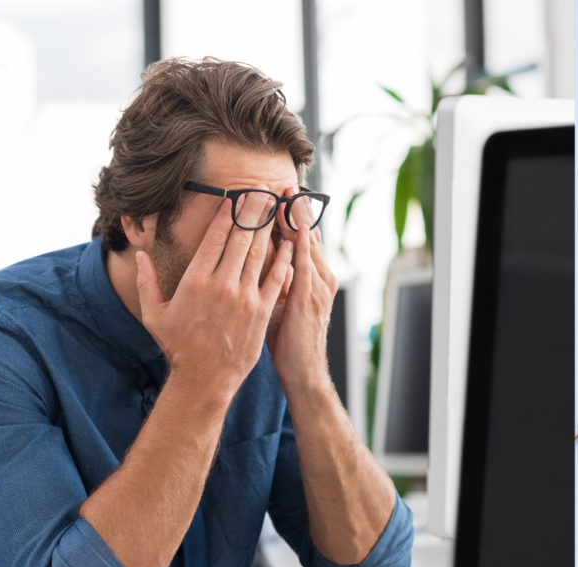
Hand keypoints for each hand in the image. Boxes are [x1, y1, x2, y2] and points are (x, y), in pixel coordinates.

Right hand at [136, 189, 294, 399]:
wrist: (204, 378)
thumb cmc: (178, 347)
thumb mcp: (154, 314)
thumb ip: (145, 282)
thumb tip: (140, 255)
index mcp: (195, 280)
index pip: (216, 236)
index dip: (228, 213)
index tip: (235, 196)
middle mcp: (222, 284)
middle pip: (242, 237)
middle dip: (253, 210)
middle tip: (262, 190)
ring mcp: (244, 297)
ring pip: (260, 252)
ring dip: (270, 227)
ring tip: (276, 206)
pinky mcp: (261, 311)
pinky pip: (276, 277)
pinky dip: (284, 258)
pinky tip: (289, 243)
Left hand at [265, 186, 337, 395]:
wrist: (303, 372)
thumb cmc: (289, 341)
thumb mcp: (282, 304)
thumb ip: (275, 280)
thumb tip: (259, 260)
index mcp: (313, 277)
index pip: (301, 238)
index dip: (290, 215)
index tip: (278, 193)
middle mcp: (319, 277)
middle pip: (306, 234)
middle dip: (295, 208)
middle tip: (282, 182)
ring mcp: (317, 286)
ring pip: (306, 244)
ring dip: (296, 218)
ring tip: (287, 194)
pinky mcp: (308, 298)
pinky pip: (303, 264)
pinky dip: (298, 244)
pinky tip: (291, 227)